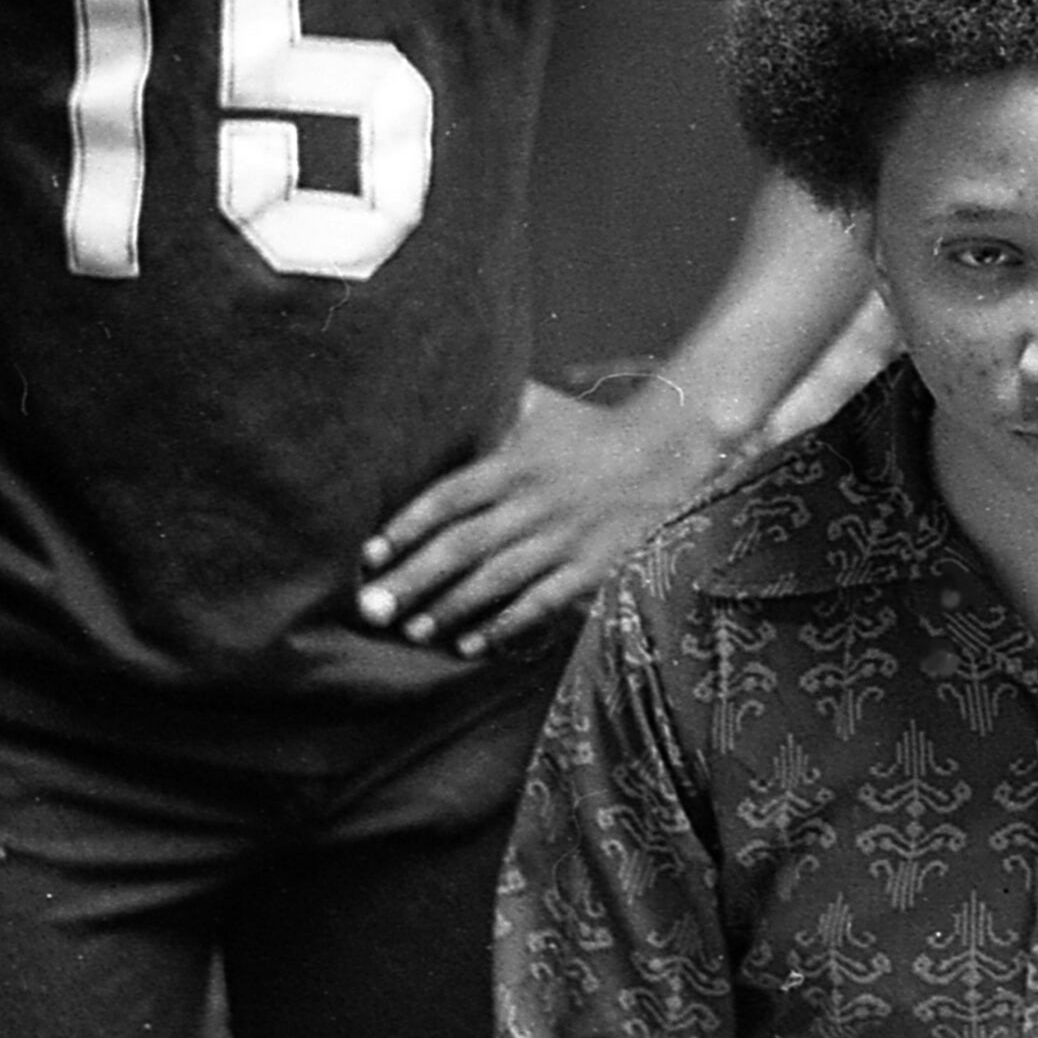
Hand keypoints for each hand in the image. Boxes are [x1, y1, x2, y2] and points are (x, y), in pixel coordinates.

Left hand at [359, 381, 729, 655]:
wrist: (668, 451)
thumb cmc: (591, 429)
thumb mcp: (539, 406)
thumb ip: (489, 405)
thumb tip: (436, 393)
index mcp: (516, 463)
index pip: (449, 497)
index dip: (406, 527)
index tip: (369, 556)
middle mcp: (535, 503)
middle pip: (463, 546)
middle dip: (413, 579)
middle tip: (370, 610)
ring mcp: (564, 539)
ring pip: (496, 580)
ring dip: (450, 607)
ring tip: (411, 631)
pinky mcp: (591, 568)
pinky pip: (541, 602)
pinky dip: (504, 625)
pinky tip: (470, 644)